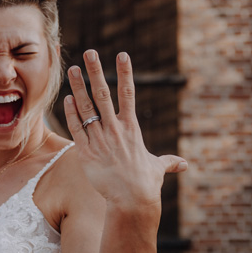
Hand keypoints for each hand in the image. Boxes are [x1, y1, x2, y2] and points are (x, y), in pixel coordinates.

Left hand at [64, 50, 186, 211]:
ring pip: (86, 108)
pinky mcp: (85, 152)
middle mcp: (115, 129)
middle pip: (103, 94)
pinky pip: (76, 128)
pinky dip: (71, 113)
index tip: (122, 54)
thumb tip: (184, 165)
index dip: (126, 73)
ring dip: (78, 87)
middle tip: (90, 53)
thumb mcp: (157, 168)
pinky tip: (66, 98)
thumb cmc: (145, 184)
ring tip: (72, 69)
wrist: (131, 199)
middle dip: (96, 72)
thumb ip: (168, 162)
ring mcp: (99, 139)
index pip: (128, 94)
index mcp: (132, 127)